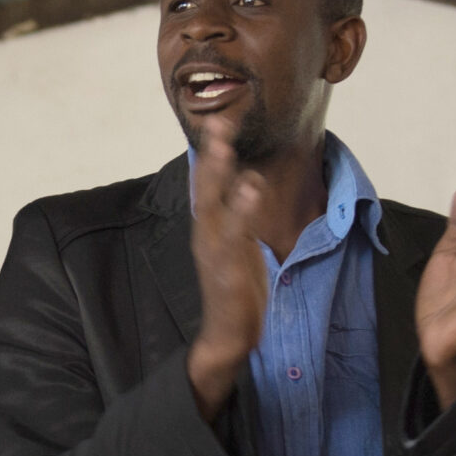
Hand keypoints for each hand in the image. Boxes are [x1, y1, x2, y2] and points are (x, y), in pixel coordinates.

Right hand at [186, 123, 267, 418]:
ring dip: (216, 175)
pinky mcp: (227, 267)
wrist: (228, 334)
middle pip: (205, 187)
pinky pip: (234, 234)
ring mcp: (214, 249)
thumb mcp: (239, 244)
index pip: (208, 183)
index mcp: (209, 227)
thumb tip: (250, 181)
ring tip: (222, 146)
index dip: (212, 153)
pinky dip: (240, 210)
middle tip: (217, 123)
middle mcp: (206, 233)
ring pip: (212, 205)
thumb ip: (240, 214)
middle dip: (211, 155)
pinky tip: (249, 187)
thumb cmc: (236, 287)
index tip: (219, 122)